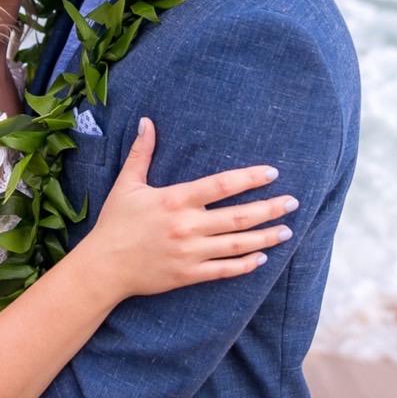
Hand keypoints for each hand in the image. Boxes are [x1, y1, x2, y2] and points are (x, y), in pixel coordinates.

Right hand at [85, 117, 297, 299]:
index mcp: (175, 200)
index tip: (272, 173)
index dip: (250, 178)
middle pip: (238, 217)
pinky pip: (224, 270)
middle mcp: (187, 226)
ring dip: (266, 237)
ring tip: (287, 230)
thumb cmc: (115, 223)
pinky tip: (262, 258)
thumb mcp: (127, 184)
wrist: (103, 267)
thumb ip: (142, 153)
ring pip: (237, 245)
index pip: (221, 185)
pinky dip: (245, 265)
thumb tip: (146, 121)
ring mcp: (190, 253)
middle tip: (293, 202)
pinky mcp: (189, 275)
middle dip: (269, 209)